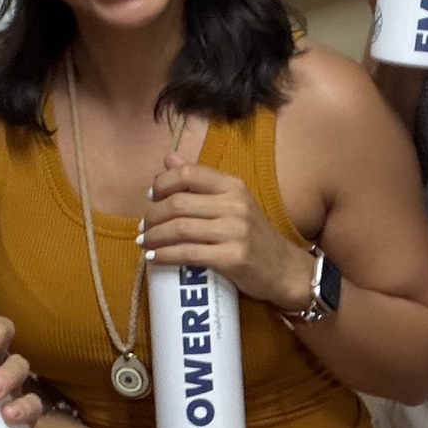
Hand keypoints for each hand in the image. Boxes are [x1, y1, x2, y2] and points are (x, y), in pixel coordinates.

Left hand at [142, 161, 316, 312]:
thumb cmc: (254, 235)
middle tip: (143, 227)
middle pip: (178, 203)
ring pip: (179, 229)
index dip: (162, 183)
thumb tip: (168, 158)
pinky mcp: (232, 258)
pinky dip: (165, 256)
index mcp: (234, 186)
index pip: (188, 174)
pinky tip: (154, 258)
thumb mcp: (233, 201)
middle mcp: (235, 205)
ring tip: (144, 243)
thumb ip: (201, 181)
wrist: (285, 269)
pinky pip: (188, 254)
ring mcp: (235, 232)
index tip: (150, 197)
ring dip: (154, 237)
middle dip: (152, 216)